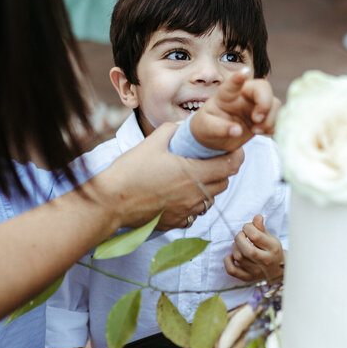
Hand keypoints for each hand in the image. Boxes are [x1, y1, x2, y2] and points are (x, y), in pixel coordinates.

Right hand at [93, 122, 243, 230]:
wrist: (110, 203)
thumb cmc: (129, 172)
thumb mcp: (151, 143)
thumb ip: (171, 130)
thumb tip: (182, 125)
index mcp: (192, 173)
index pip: (230, 166)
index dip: (236, 156)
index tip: (234, 150)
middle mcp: (194, 195)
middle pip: (224, 183)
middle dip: (223, 171)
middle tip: (213, 160)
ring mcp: (187, 211)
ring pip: (211, 199)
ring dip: (209, 188)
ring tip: (196, 177)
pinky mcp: (177, 222)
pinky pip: (195, 213)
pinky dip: (194, 202)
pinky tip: (180, 194)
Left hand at [189, 71, 278, 152]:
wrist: (215, 137)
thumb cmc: (208, 127)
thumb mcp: (206, 128)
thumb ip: (219, 128)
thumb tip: (237, 131)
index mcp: (227, 94)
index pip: (233, 84)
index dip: (239, 77)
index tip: (244, 73)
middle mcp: (244, 95)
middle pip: (263, 88)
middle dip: (264, 103)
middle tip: (256, 119)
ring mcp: (256, 105)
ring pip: (274, 104)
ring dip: (270, 119)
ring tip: (255, 131)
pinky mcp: (264, 117)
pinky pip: (277, 118)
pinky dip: (273, 127)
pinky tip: (262, 133)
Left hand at [224, 214, 284, 282]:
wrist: (278, 271)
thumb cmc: (272, 251)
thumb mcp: (270, 238)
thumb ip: (261, 228)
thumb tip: (257, 217)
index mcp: (273, 248)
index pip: (256, 236)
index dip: (247, 227)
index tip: (247, 228)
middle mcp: (265, 261)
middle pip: (246, 249)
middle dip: (239, 238)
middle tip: (241, 235)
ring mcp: (256, 272)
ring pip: (238, 257)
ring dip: (235, 247)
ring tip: (239, 244)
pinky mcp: (247, 278)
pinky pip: (231, 270)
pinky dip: (228, 261)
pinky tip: (232, 256)